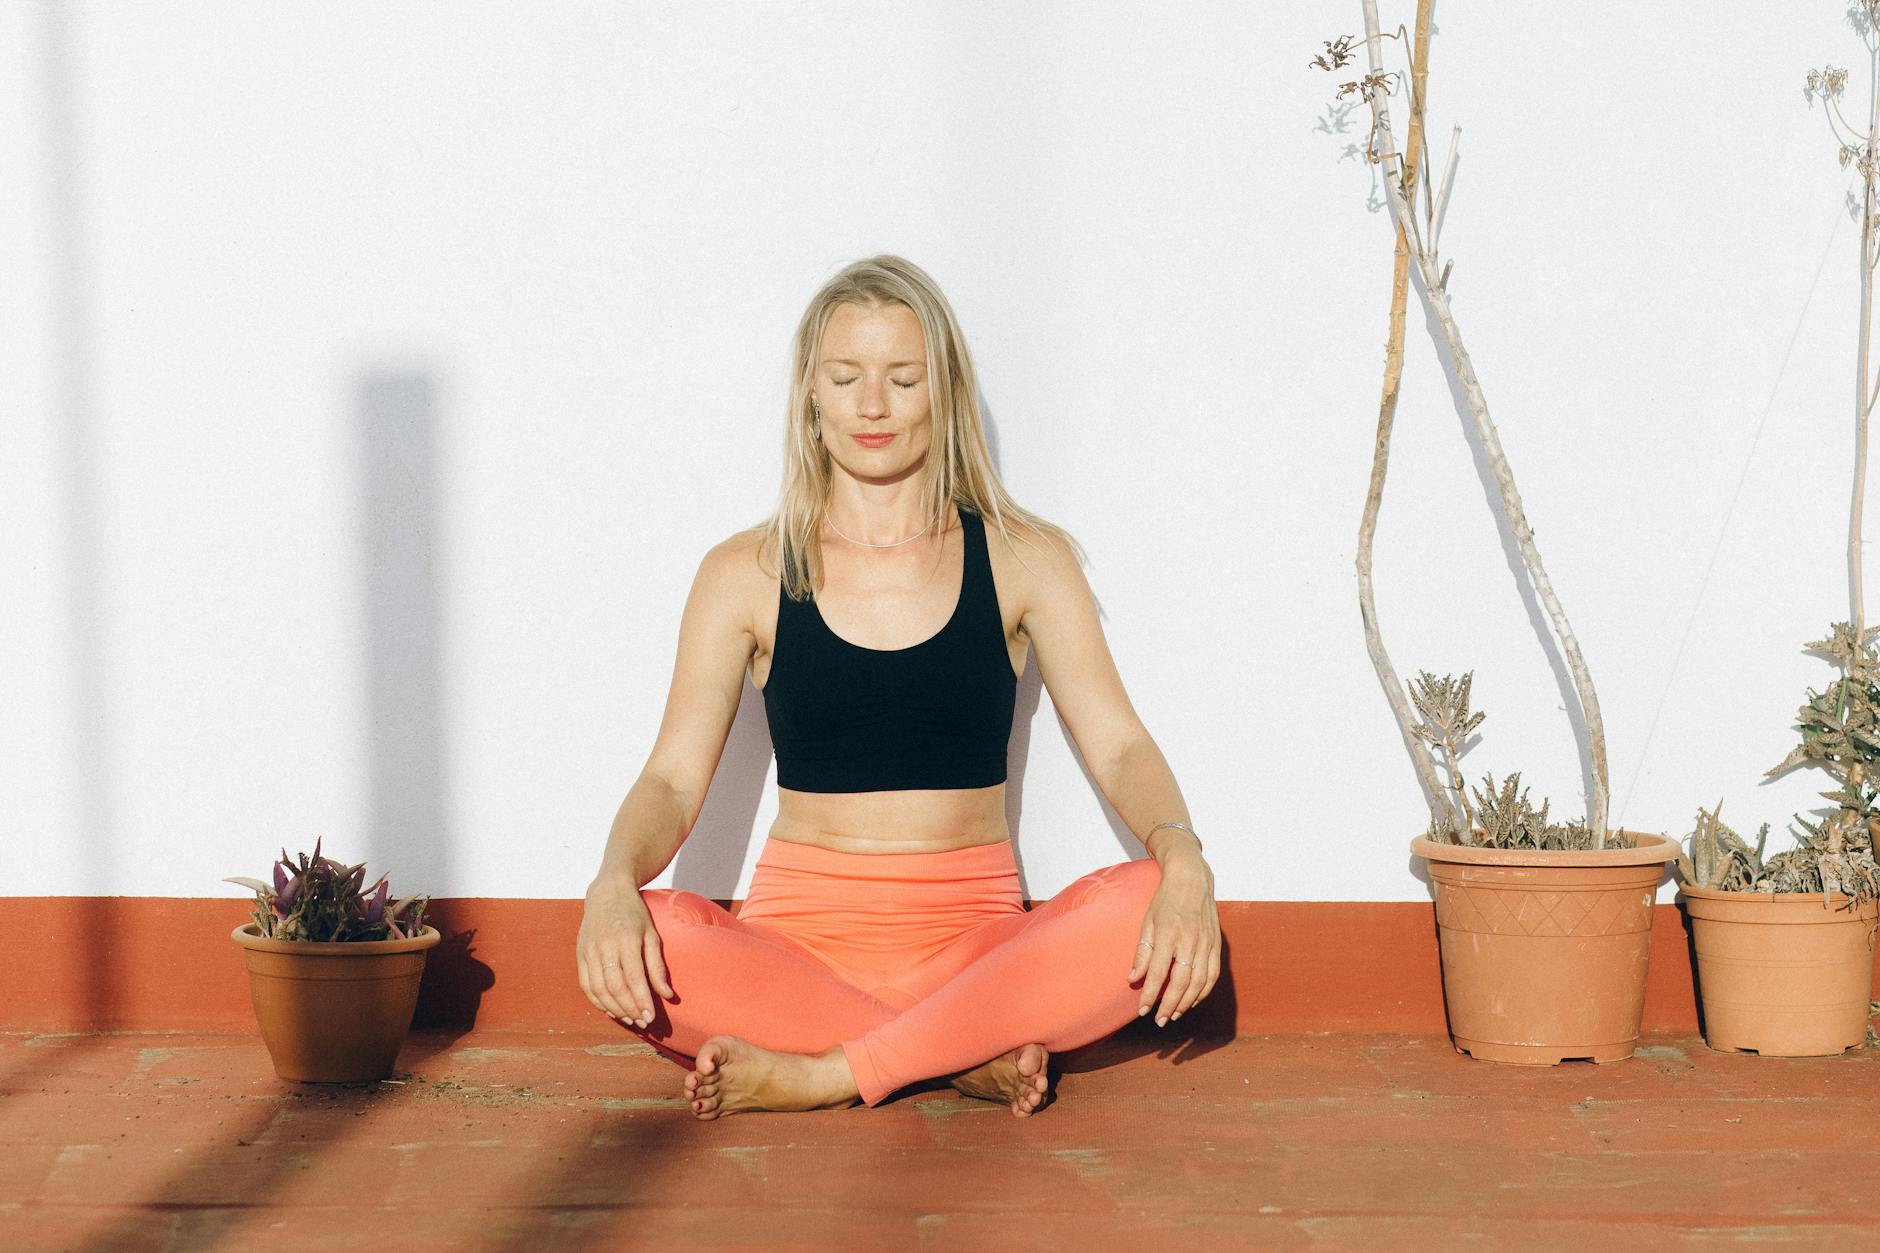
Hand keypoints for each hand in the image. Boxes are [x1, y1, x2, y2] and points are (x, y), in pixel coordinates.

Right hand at [577, 879, 673, 1028]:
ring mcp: (589, 950)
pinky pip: (585, 984)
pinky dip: (597, 1001)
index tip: (651, 1017)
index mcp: (626, 938)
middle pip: (615, 987)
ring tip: (630, 1019)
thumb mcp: (652, 934)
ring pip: (598, 989)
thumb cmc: (635, 914)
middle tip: (643, 1023)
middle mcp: (604, 945)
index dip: (641, 1000)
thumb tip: (666, 995)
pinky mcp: (580, 954)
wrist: (607, 892)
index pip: (633, 978)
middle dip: (630, 1009)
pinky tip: (611, 1010)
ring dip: (614, 1009)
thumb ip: (657, 966)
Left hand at [1125, 854, 1220, 1026]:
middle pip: (1181, 983)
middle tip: (1159, 1020)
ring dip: (1186, 1003)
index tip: (1142, 1010)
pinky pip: (1212, 975)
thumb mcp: (1147, 922)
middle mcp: (1190, 941)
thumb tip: (1132, 979)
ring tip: (1173, 1014)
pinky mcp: (1217, 945)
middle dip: (1168, 1005)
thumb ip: (1141, 952)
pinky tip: (1192, 1001)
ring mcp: (1206, 943)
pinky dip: (1203, 992)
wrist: (1192, 879)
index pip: (1158, 973)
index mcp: (1168, 934)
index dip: (1150, 995)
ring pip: (1199, 983)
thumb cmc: (1165, 900)